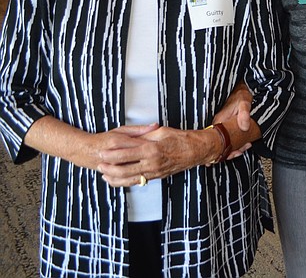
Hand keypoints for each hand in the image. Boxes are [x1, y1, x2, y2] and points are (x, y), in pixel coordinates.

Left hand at [96, 124, 218, 186]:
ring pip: (129, 179)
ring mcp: (154, 172)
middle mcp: (152, 163)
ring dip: (114, 177)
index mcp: (151, 149)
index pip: (126, 153)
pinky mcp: (156, 176)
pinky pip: (138, 182)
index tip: (101, 151)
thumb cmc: (180, 138)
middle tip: (99, 163)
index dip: (111, 154)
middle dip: (109, 167)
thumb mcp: (160, 132)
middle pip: (124, 169)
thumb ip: (143, 135)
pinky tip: (117, 180)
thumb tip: (128, 137)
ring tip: (103, 173)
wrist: (196, 151)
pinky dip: (125, 182)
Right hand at [211, 82, 259, 160]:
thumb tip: (244, 127)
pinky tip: (243, 145)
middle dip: (229, 152)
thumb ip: (244, 114)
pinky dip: (234, 145)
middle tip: (240, 152)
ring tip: (243, 149)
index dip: (222, 150)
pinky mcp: (225, 126)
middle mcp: (218, 124)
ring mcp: (221, 126)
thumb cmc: (242, 95)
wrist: (243, 89)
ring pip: (222, 143)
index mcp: (219, 121)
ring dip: (232, 149)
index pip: (214, 140)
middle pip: (218, 144)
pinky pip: (227, 139)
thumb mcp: (245, 102)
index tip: (231, 154)